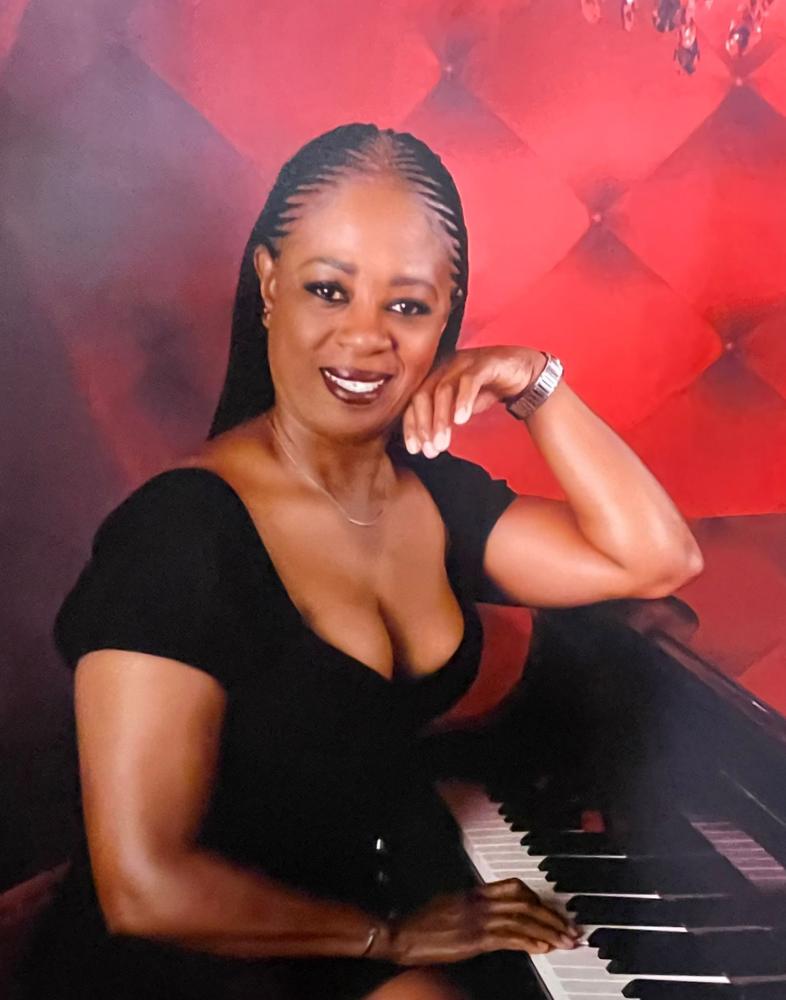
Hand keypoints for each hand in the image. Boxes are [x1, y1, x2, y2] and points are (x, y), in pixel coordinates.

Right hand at [372, 878, 580, 965]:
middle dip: (553, 916)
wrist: (402, 934)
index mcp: (475, 892)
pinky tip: (543, 948)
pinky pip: (509, 938)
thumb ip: (471, 905)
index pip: (515, 886)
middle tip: (570, 929)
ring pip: (523, 920)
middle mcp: (480, 902)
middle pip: (526, 903)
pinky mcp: (475, 939)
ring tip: (566, 941)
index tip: (552, 911)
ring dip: (549, 931)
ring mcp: (478, 920)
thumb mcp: (449, 905)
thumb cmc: (421, 923)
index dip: (538, 898)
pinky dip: (530, 942)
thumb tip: (491, 911)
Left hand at [402, 347, 546, 457]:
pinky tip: (462, 421)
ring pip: (443, 390)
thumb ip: (444, 420)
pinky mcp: (484, 363)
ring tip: (442, 443)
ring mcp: (463, 362)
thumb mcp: (461, 408)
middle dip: (423, 425)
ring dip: (440, 419)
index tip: (415, 449)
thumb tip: (427, 445)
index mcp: (434, 377)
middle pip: (423, 395)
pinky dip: (463, 401)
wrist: (521, 372)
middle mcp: (444, 367)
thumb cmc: (487, 389)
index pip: (413, 402)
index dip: (411, 426)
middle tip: (429, 450)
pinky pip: (470, 381)